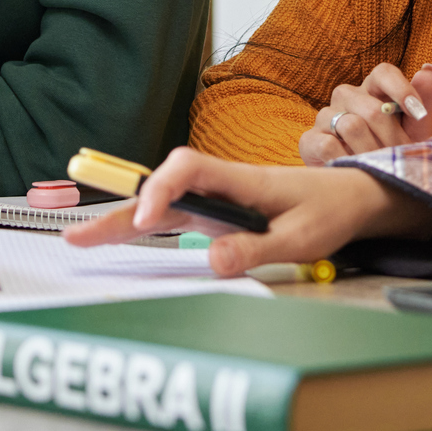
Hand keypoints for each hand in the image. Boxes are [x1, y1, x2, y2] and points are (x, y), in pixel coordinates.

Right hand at [63, 146, 431, 277]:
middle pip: (161, 190)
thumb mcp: (301, 236)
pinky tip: (123, 234)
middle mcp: (221, 186)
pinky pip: (176, 216)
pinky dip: (146, 225)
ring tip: (83, 239)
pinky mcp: (220, 214)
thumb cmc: (329, 210)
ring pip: (162, 205)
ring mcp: (218, 200)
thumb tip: (211, 260)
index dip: (161, 190)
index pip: (187, 169)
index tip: (149, 218)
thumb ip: (256, 248)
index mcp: (241, 180)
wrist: (353, 196)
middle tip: (78, 236)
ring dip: (126, 220)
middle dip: (119, 210)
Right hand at [300, 62, 431, 165]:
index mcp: (373, 90)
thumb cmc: (391, 152)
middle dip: (392, 138)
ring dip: (372, 152)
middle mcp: (347, 97)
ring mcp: (326, 116)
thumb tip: (429, 70)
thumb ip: (423, 102)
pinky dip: (347, 161)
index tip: (418, 113)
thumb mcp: (414, 131)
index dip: (401, 89)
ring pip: (352, 126)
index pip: (383, 72)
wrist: (362, 185)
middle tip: (401, 158)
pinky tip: (354, 169)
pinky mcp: (310, 139)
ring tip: (380, 166)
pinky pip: (328, 145)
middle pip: (372, 108)